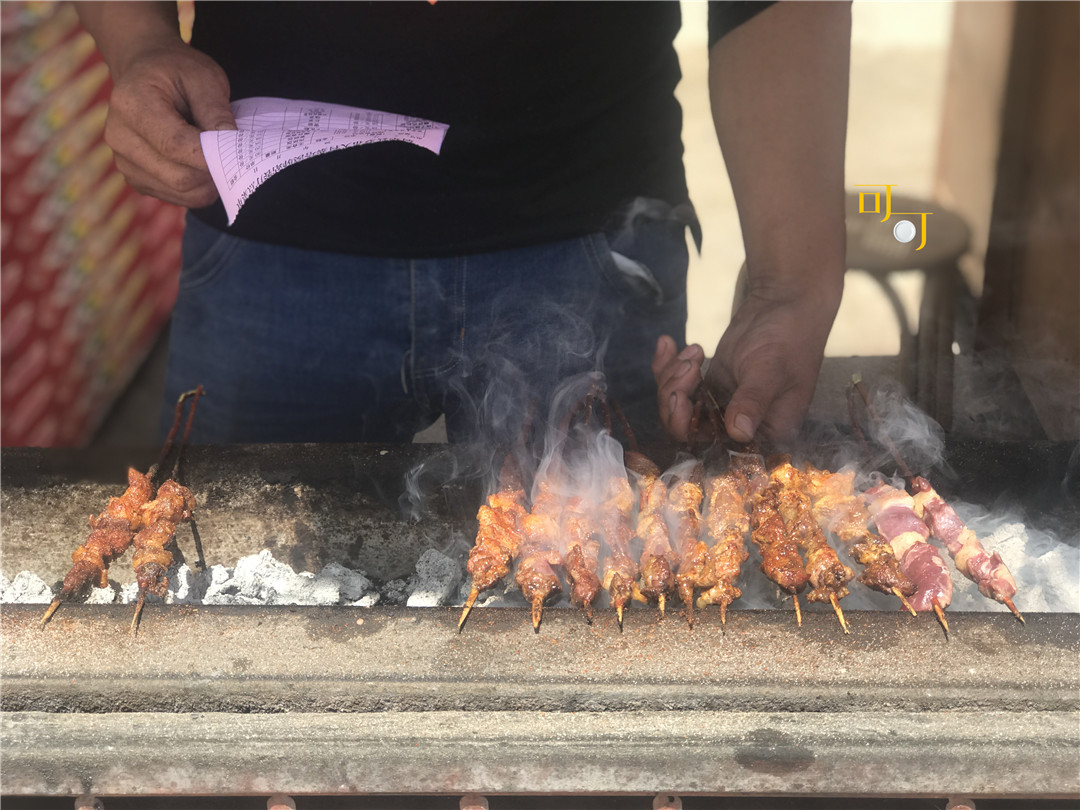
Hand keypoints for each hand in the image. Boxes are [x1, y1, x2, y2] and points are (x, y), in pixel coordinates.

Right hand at [104, 40, 234, 206]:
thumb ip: (217, 112)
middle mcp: (120, 138)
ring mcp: (124, 163)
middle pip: (181, 178)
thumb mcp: (205, 77)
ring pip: (182, 192)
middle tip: (231, 152)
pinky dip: (198, 187)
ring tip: (213, 153)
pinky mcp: (136, 180)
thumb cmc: (177, 71)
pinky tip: (199, 162)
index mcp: (131, 104)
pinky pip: (178, 198)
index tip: (238, 151)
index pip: (177, 146)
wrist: (144, 72)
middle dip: (214, 170)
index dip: (213, 156)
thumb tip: (233, 148)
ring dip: (208, 181)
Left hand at [654, 283, 839, 443]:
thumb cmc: (789, 340)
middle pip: (685, 429)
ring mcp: (719, 407)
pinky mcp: (708, 387)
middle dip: (675, 397)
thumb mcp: (771, 370)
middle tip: (689, 366)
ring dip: (672, 378)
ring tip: (694, 351)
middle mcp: (738, 428)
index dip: (688, 429)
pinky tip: (668, 342)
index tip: (681, 398)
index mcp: (762, 434)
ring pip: (676, 407)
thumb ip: (753, 401)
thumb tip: (739, 432)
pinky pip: (676, 386)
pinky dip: (667, 365)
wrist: (785, 308)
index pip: (715, 449)